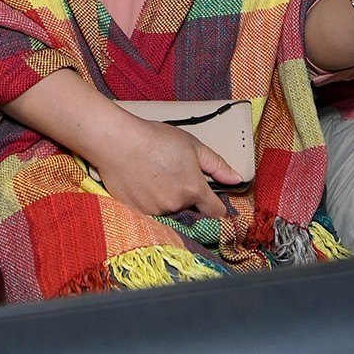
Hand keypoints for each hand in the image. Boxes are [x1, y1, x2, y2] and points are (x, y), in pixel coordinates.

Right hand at [90, 116, 240, 219]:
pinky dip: (150, 204)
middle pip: (191, 211)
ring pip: (170, 213)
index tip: (212, 202)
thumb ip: (217, 165)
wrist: (117, 142)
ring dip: (168, 202)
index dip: (216, 206)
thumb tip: (237, 179)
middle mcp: (176, 205)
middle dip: (188, 199)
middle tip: (174, 178)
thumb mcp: (192, 145)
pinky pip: (150, 215)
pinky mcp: (136, 214)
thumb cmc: (154, 139)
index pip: (215, 212)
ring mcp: (155, 212)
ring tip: (156, 179)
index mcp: (194, 189)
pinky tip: (143, 186)